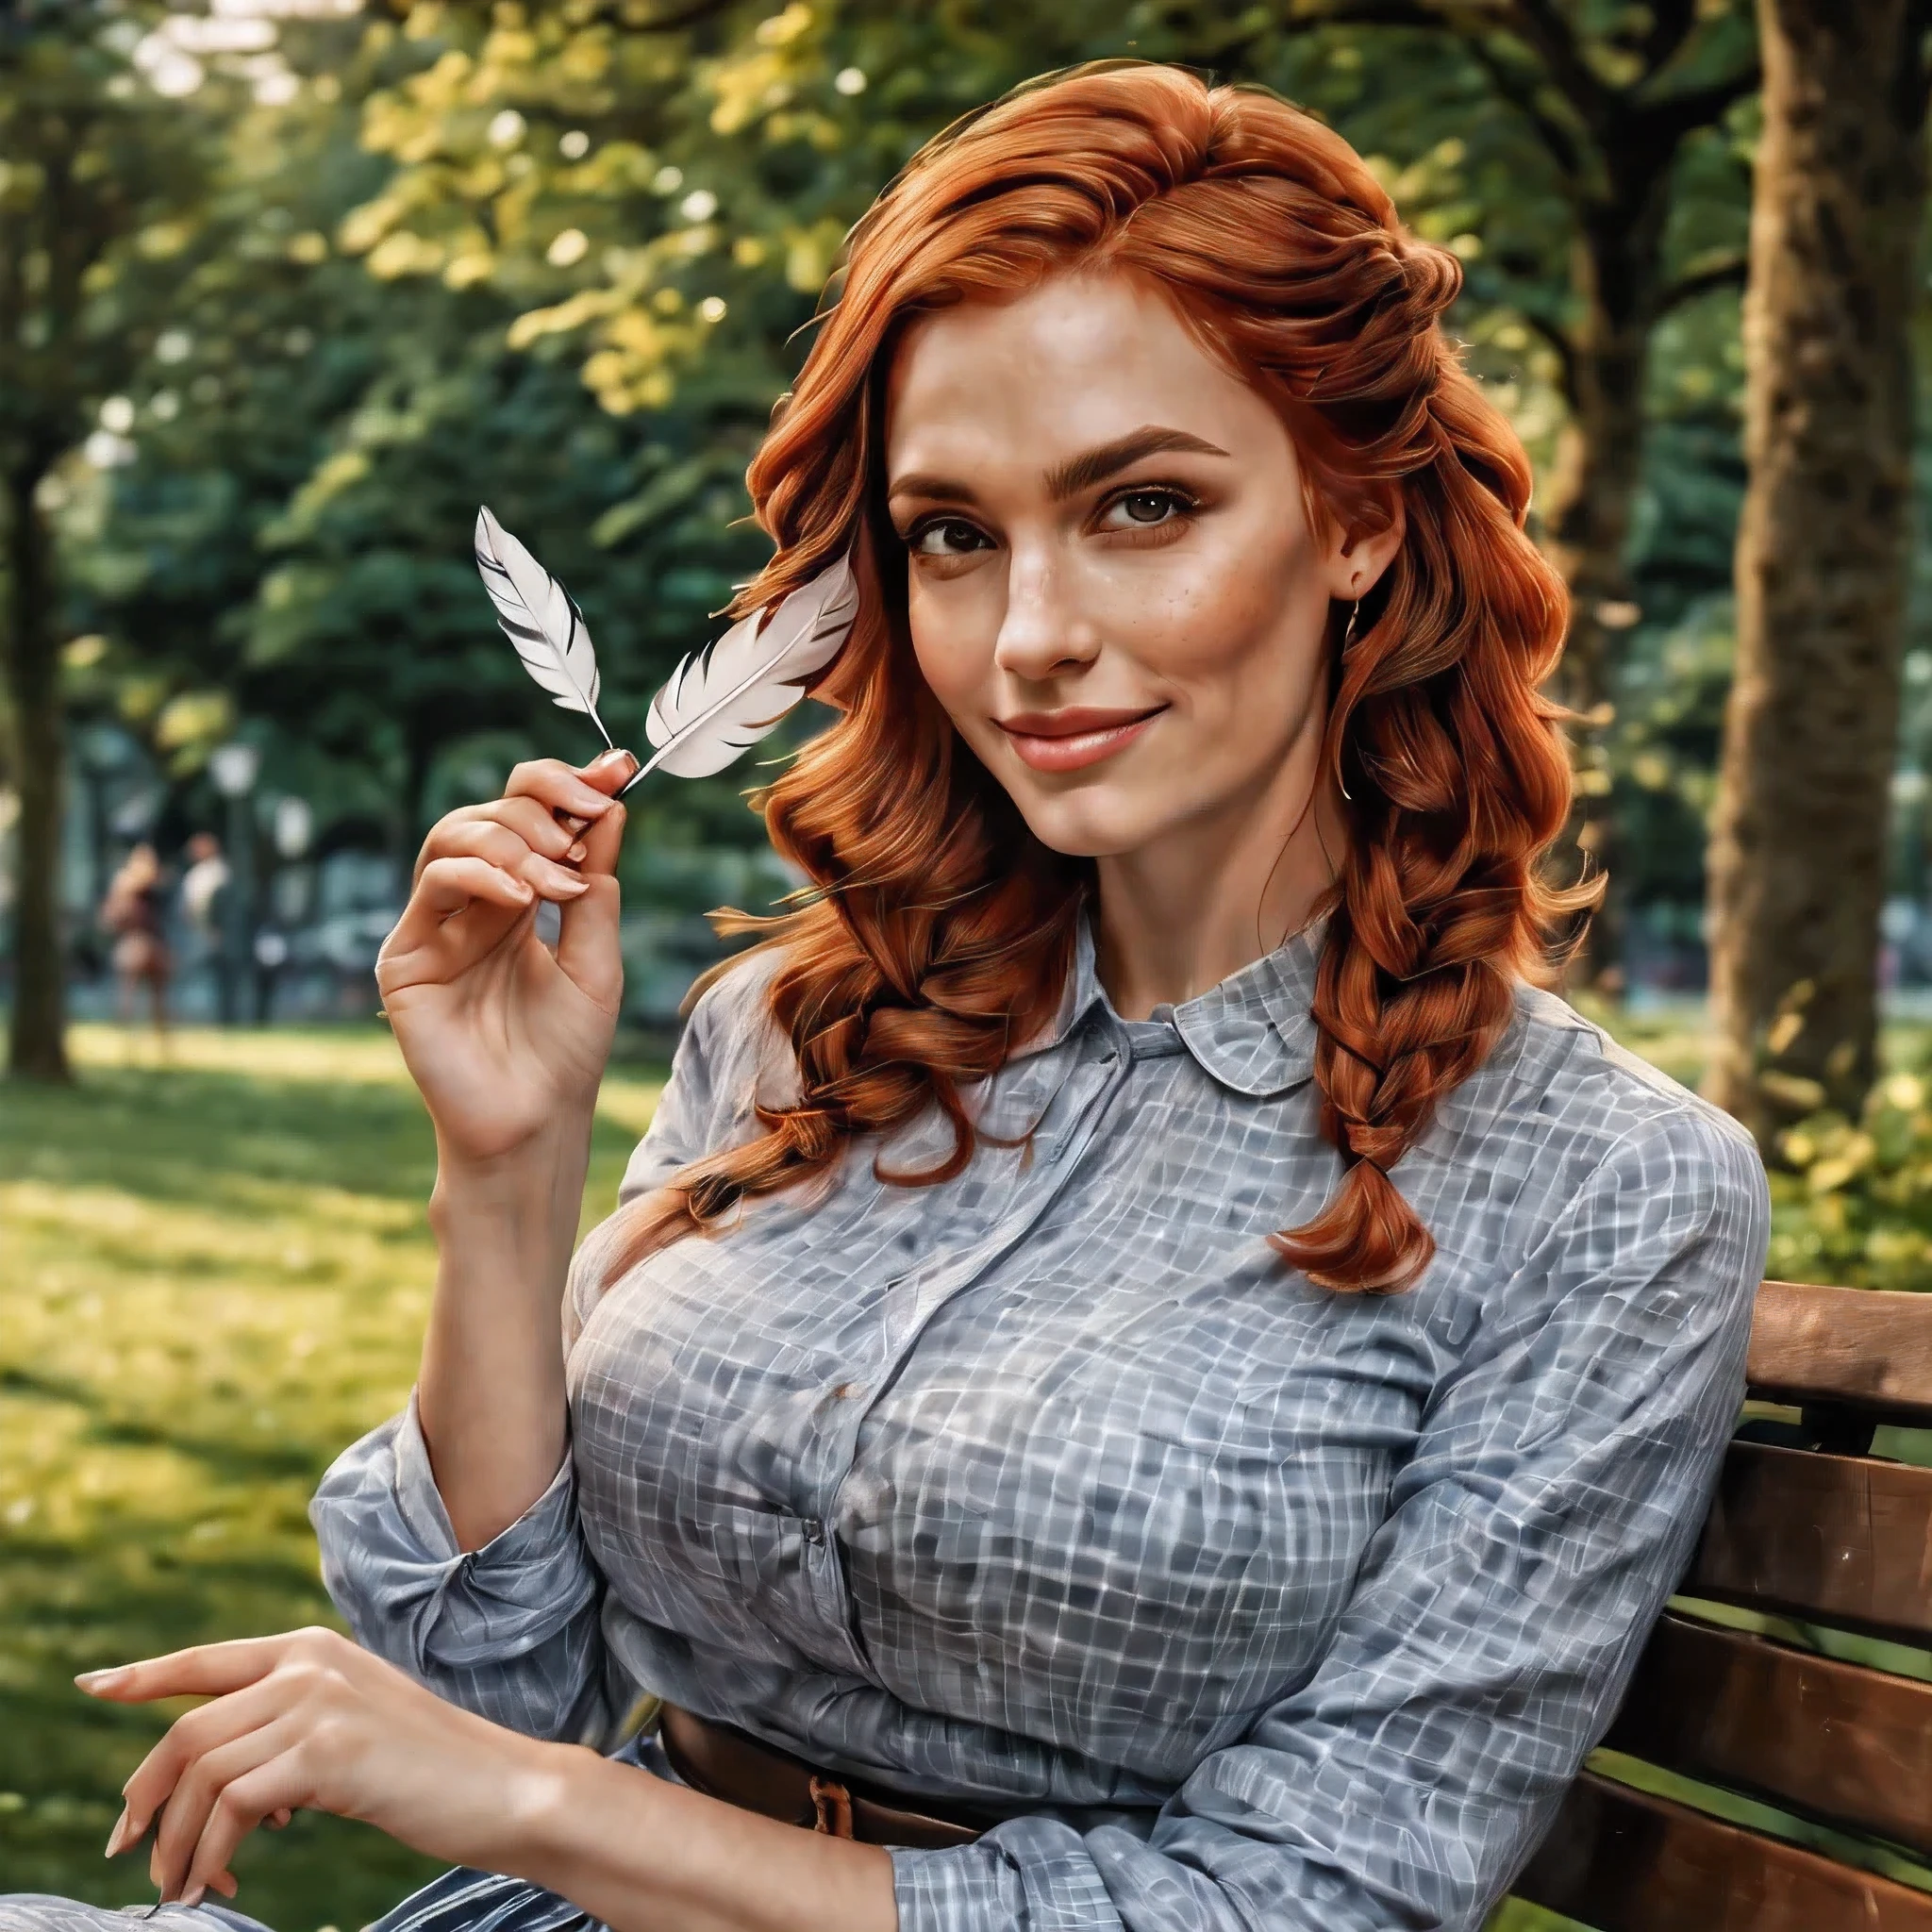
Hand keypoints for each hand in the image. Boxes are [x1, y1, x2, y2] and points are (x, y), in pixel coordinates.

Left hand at [79, 1627, 561, 1908]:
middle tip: (130, 1852)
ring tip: (184, 1885)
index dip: (143, 1676)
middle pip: (186, 1730)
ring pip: (201, 1774)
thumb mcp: (350, 1723)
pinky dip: (209, 1854)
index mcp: (312, 1647)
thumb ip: (289, 1724)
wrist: (499, 1786)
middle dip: (145, 1799)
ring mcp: (317, 1704)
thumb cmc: (427, 1768)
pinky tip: (222, 1880)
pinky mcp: (325, 1753)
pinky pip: (231, 1809)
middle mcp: (308, 1663)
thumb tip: (216, 1777)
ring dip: (176, 1842)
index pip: (205, 1660)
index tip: (93, 1688)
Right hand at [376, 749, 635, 1164]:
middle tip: (588, 828)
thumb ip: (597, 889)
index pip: (534, 818)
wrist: (533, 1121)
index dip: (571, 785)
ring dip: (516, 838)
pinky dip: (481, 872)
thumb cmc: (565, 1053)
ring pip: (457, 833)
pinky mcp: (407, 954)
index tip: (619, 768)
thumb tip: (612, 808)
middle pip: (494, 810)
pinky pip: (434, 882)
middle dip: (547, 806)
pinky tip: (521, 897)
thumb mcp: (598, 962)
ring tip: (558, 876)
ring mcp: (437, 925)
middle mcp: (475, 903)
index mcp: (521, 900)